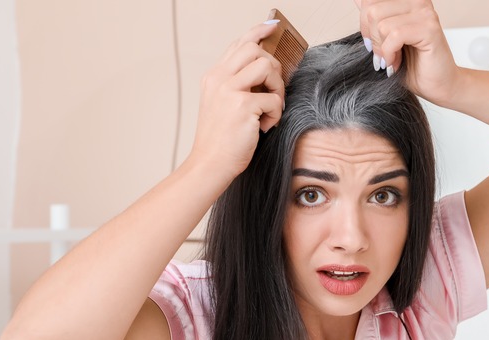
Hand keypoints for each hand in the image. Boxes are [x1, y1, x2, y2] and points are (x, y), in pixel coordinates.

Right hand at [189, 22, 284, 176]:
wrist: (210, 164)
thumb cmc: (220, 140)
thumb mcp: (222, 104)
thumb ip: (238, 85)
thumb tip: (266, 71)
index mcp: (214, 77)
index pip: (238, 44)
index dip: (258, 31)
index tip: (272, 26)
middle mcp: (219, 79)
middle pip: (254, 49)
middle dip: (273, 66)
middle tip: (274, 89)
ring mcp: (229, 90)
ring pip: (266, 66)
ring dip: (277, 87)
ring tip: (271, 107)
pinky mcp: (242, 105)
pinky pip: (273, 99)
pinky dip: (275, 114)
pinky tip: (265, 126)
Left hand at [356, 0, 463, 106]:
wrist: (436, 85)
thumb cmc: (412, 65)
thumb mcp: (383, 38)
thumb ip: (373, 18)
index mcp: (405, 0)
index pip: (369, 0)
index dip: (364, 24)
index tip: (373, 43)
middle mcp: (416, 0)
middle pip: (371, 9)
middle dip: (372, 38)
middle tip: (383, 55)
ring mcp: (424, 12)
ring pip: (381, 23)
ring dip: (382, 48)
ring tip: (392, 59)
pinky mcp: (429, 28)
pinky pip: (394, 35)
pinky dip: (390, 53)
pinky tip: (396, 63)